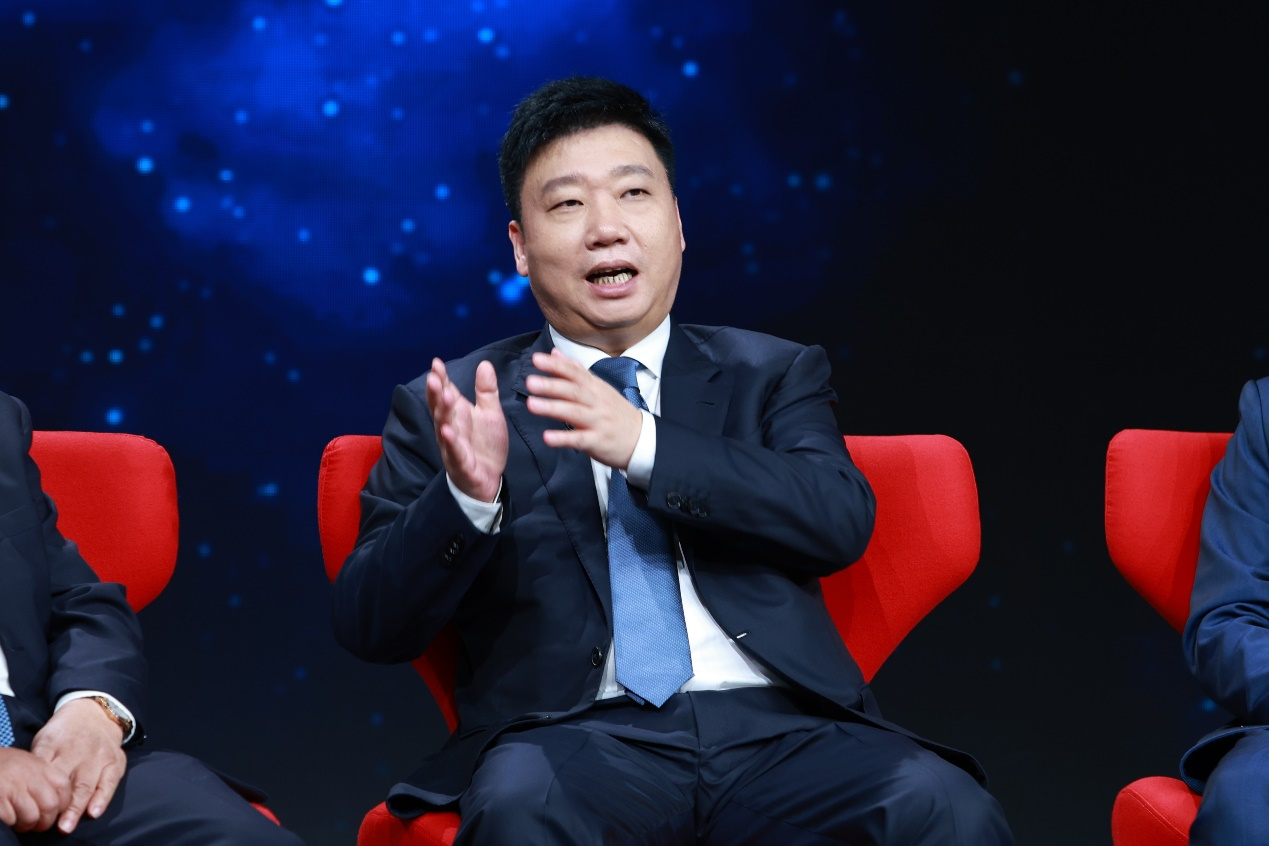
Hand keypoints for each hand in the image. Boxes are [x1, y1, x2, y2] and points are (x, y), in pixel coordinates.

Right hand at [0, 747, 71, 832]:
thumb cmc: (1, 764)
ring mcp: (12, 787)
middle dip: (43, 821)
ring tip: (17, 820)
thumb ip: (42, 777)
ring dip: (24, 825)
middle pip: (51, 806)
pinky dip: (9, 822)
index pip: (63, 787)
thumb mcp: (26, 763)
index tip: (51, 812)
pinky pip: (11, 819)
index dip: (60, 805)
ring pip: (31, 817)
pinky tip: (5, 815)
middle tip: (34, 823)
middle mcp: (29, 775)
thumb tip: (56, 800)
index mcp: (40, 766)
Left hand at [29, 697, 126, 833]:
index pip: (45, 771)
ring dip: (77, 807)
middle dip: (60, 805)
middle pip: (66, 781)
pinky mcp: (115, 761)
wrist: (95, 713)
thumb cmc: (65, 733)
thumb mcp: (46, 739)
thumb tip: (28, 787)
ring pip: (86, 785)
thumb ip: (40, 760)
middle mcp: (78, 750)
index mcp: (55, 743)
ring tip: (68, 825)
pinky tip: (94, 811)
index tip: (35, 807)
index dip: (40, 791)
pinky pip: (109, 782)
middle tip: (54, 825)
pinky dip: (102, 798)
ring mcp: (98, 757)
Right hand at [426, 357, 507, 502]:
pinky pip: (454, 452)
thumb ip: (486, 391)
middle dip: (436, 393)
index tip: (436, 363)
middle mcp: (450, 428)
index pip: (445, 393)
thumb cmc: (484, 445)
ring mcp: (453, 446)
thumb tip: (484, 364)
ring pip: (444, 427)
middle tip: (435, 377)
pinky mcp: (461, 464)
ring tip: (444, 396)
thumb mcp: (490, 414)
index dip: (440, 379)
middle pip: (440, 408)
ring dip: (443, 412)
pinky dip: (451, 442)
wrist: (490, 479)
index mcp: (457, 415)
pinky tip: (447, 431)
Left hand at [526, 350, 642, 468]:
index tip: (537, 359)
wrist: (642, 438)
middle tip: (530, 382)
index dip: (556, 365)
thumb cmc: (616, 412)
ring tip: (532, 404)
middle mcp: (596, 402)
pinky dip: (563, 438)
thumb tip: (554, 353)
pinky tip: (547, 437)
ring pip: (574, 412)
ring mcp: (598, 421)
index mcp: (595, 387)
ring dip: (553, 408)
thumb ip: (575, 370)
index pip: (575, 372)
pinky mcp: (597, 441)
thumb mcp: (599, 387)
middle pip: (573, 391)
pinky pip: (579, 439)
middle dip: (551, 385)